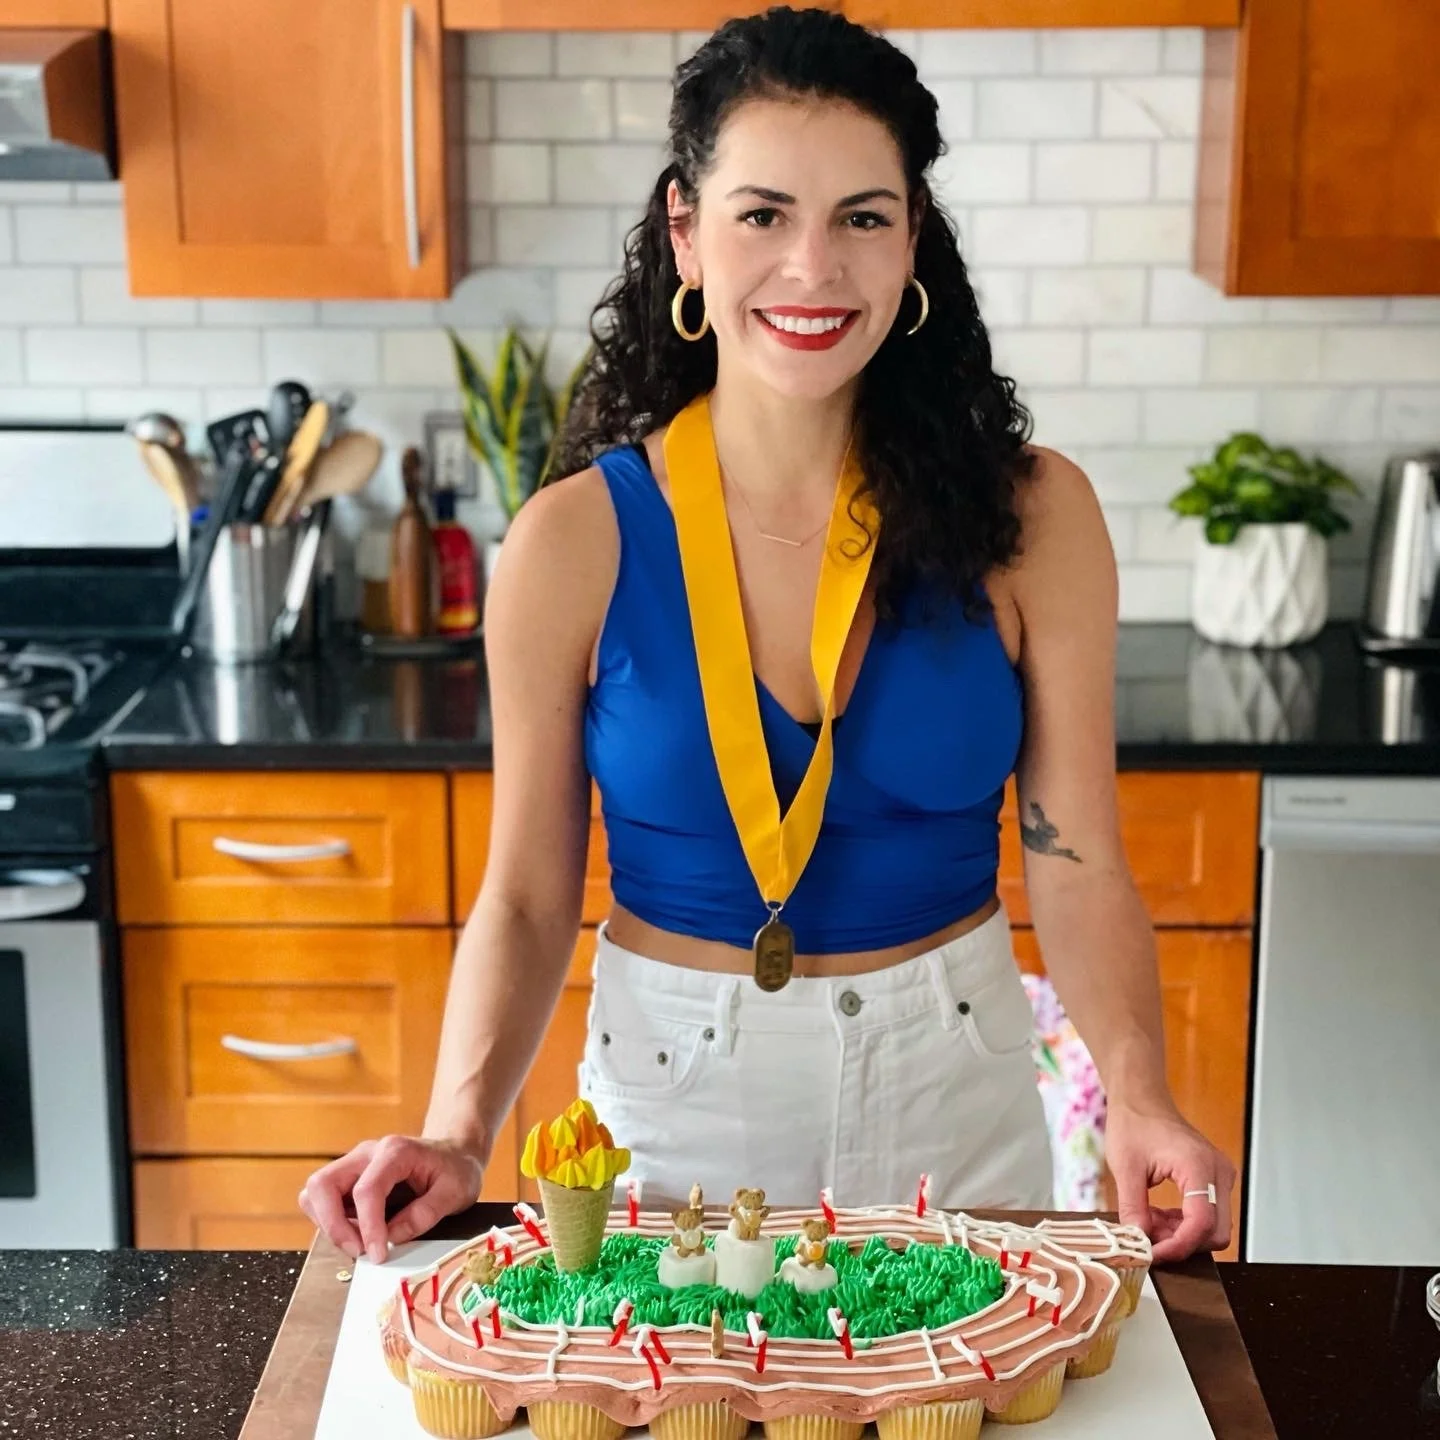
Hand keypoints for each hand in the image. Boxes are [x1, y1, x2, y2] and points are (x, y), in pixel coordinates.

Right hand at [298, 1136, 484, 1263]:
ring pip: (315, 1193)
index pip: (366, 1189)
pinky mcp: (349, 1180)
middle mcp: (366, 1154)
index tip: (378, 1254)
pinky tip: (360, 1235)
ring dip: (330, 1225)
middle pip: (322, 1184)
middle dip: (333, 1225)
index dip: (368, 1226)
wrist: (453, 1153)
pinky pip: (324, 1202)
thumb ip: (424, 1214)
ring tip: (360, 1244)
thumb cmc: (455, 1169)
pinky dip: (333, 1223)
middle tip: (359, 1251)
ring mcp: (354, 1165)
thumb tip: (391, 1238)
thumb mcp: (455, 1192)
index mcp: (395, 1151)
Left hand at [1105, 1099, 1236, 1263]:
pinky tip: (1157, 1215)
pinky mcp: (1213, 1180)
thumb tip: (1139, 1242)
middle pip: (1215, 1232)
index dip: (1178, 1246)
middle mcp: (1218, 1173)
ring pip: (1212, 1227)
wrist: (1141, 1099)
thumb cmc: (1133, 1123)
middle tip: (1148, 1239)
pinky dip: (1183, 1223)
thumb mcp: (1125, 1167)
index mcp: (1198, 1166)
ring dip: (1181, 1234)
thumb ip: (1133, 1208)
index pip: (1202, 1223)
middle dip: (1181, 1243)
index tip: (1153, 1254)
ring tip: (1147, 1221)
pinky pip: (1206, 1214)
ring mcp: (1219, 1177)